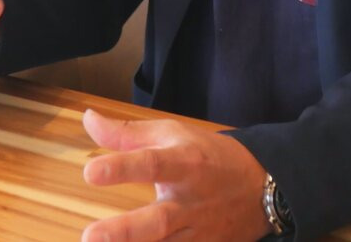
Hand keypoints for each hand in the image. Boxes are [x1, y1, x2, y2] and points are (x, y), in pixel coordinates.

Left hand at [80, 109, 270, 240]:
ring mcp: (197, 233)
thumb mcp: (172, 134)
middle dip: (124, 231)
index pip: (151, 164)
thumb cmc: (208, 156)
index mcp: (184, 164)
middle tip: (90, 236)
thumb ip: (127, 133)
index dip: (121, 168)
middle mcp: (190, 202)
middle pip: (157, 221)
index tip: (90, 172)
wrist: (261, 187)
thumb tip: (89, 120)